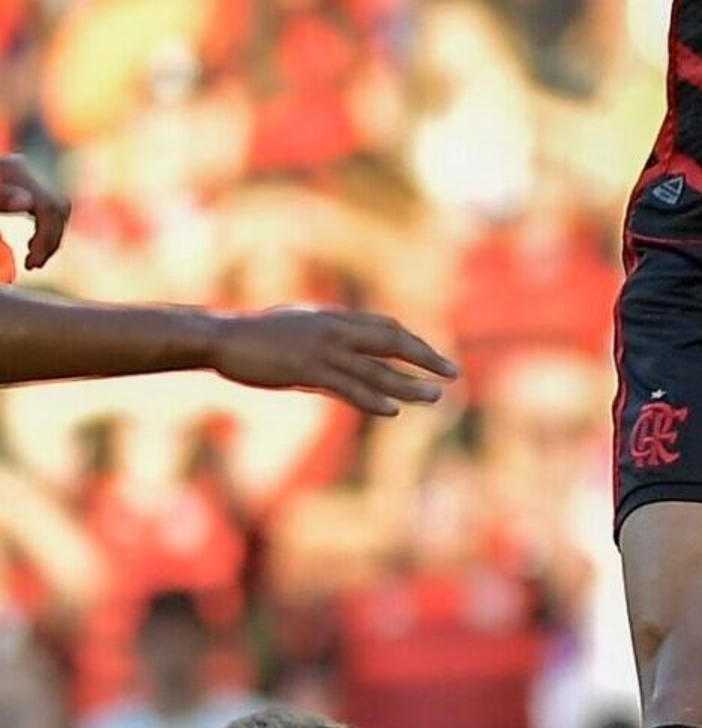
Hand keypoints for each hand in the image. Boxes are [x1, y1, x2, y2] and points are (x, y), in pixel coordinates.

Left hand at [0, 155, 67, 269]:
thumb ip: (1, 198)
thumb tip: (27, 202)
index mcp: (14, 170)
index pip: (48, 206)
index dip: (47, 237)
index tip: (31, 264)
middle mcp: (23, 168)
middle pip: (58, 206)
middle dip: (52, 239)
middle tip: (34, 265)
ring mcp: (22, 173)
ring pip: (57, 206)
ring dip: (52, 235)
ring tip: (34, 257)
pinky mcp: (19, 181)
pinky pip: (47, 205)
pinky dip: (46, 226)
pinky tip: (32, 242)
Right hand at [208, 308, 460, 415]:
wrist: (221, 338)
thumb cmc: (258, 334)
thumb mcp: (301, 327)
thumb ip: (330, 339)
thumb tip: (350, 356)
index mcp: (336, 317)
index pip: (387, 327)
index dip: (414, 341)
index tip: (434, 356)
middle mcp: (336, 330)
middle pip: (393, 341)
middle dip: (426, 357)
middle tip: (453, 372)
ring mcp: (322, 350)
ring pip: (376, 369)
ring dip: (408, 384)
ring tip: (435, 396)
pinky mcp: (306, 371)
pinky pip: (347, 387)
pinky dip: (372, 398)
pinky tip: (392, 410)